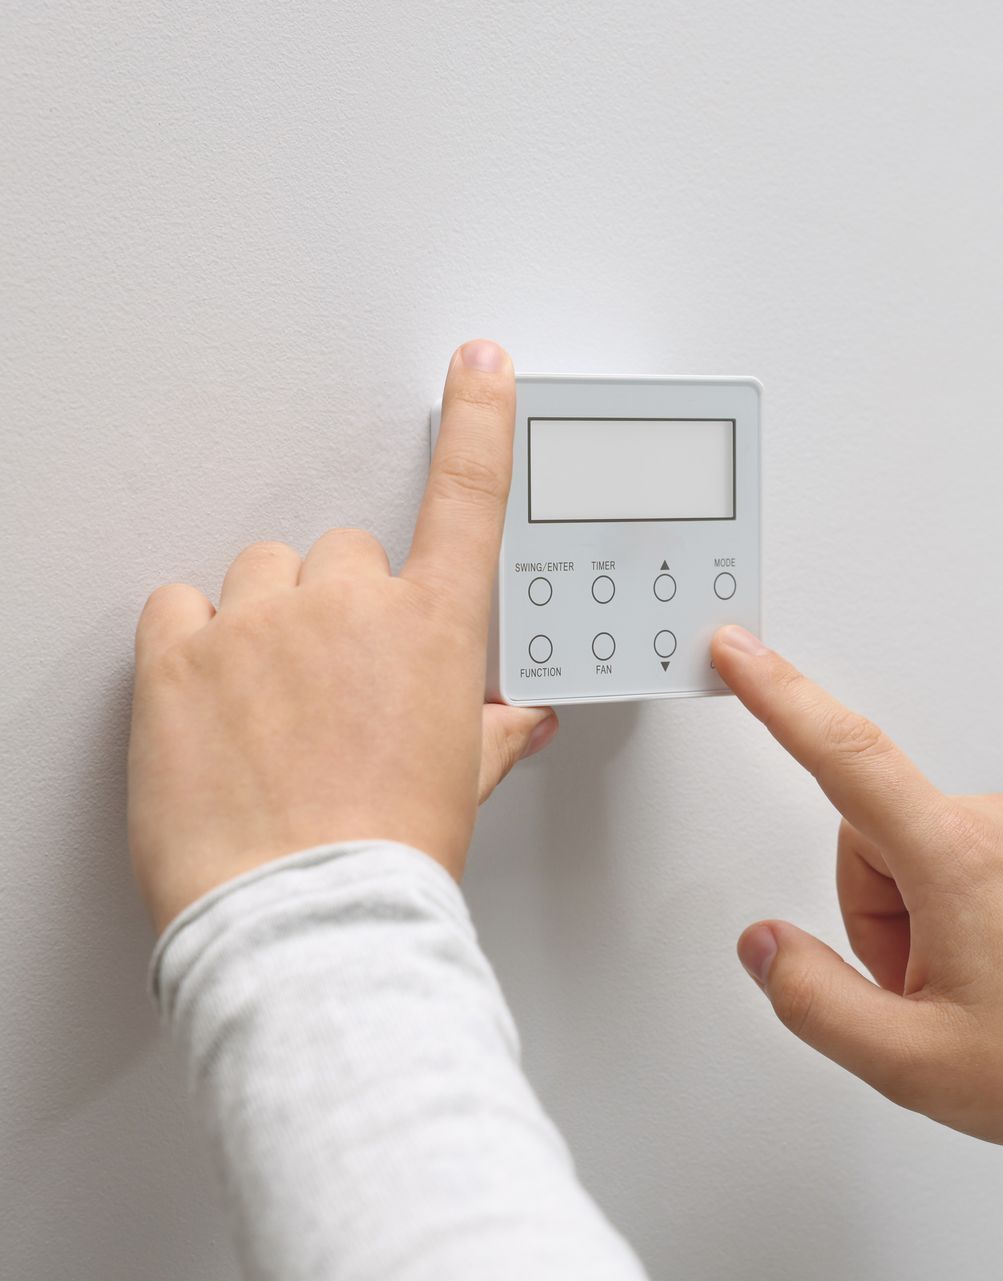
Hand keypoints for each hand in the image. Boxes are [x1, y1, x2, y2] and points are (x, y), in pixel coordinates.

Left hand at [127, 340, 555, 930]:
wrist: (306, 914)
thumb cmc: (390, 857)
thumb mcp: (463, 785)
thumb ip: (490, 732)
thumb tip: (514, 719)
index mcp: (435, 630)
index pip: (468, 496)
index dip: (479, 420)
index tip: (481, 368)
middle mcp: (350, 607)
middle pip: (342, 558)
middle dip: (340, 608)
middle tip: (334, 685)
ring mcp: (259, 625)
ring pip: (260, 577)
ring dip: (266, 622)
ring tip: (269, 705)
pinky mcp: (177, 658)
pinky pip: (180, 607)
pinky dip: (193, 642)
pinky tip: (213, 702)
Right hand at [712, 626, 1002, 1159]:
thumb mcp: (910, 1062)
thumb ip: (813, 998)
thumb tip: (764, 944)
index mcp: (959, 859)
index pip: (846, 756)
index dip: (779, 698)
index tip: (739, 652)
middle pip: (877, 836)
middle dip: (878, 912)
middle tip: (928, 989)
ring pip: (927, 849)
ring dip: (926, 913)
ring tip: (981, 986)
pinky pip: (981, 855)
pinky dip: (972, 904)